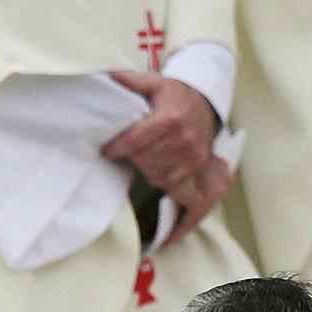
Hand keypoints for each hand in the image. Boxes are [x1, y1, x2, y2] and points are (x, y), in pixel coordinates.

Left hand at [104, 70, 228, 242]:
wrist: (204, 97)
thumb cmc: (174, 93)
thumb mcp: (152, 81)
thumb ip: (129, 80)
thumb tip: (107, 75)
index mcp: (169, 119)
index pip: (135, 141)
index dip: (117, 147)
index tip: (107, 149)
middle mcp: (184, 141)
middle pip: (147, 163)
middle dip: (133, 160)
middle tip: (126, 156)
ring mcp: (195, 159)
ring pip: (163, 179)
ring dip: (149, 176)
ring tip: (141, 170)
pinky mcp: (201, 171)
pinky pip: (195, 202)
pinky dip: (183, 221)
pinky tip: (170, 236)